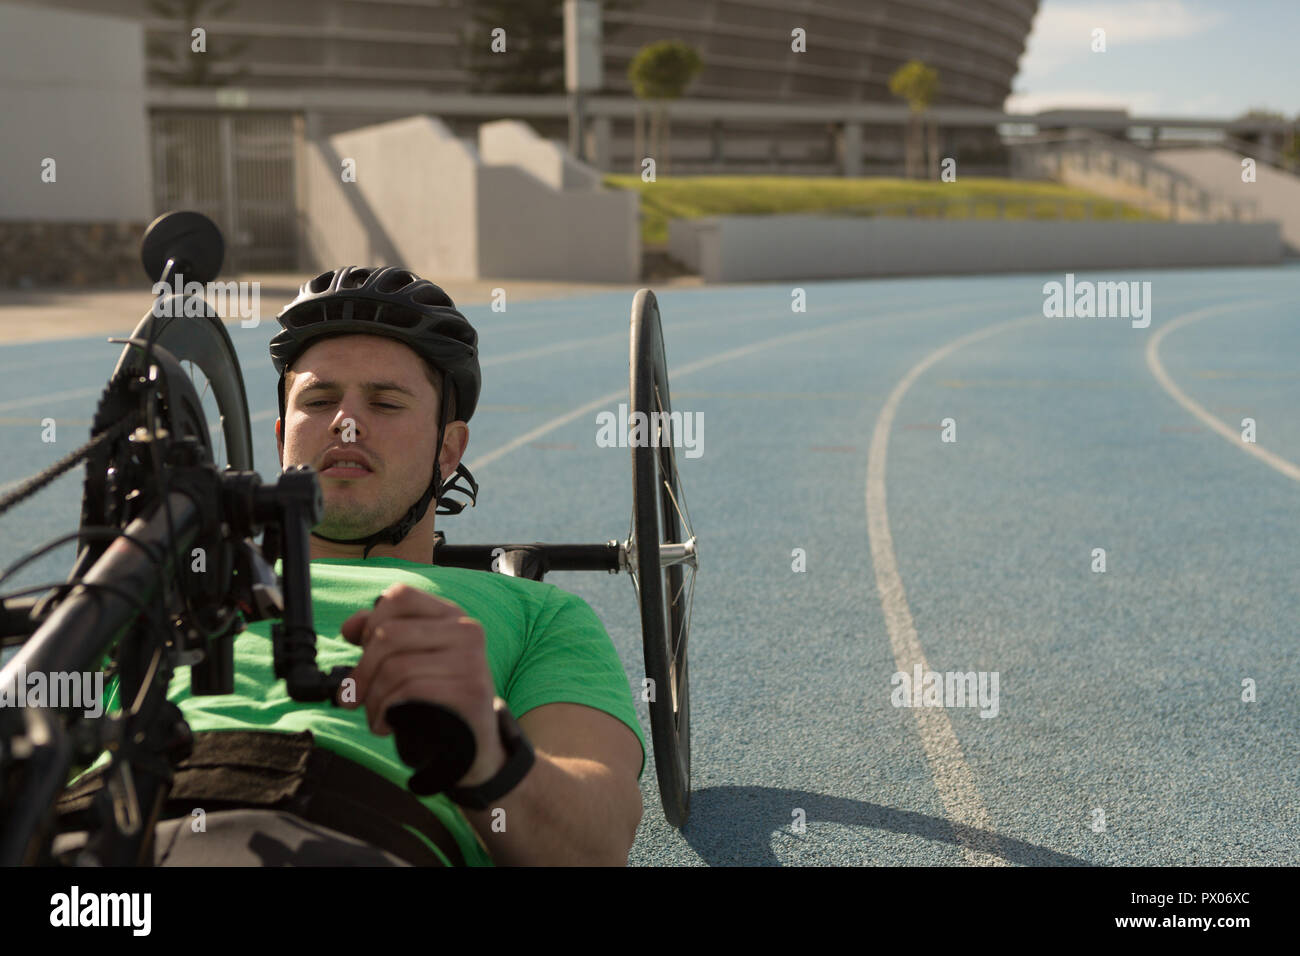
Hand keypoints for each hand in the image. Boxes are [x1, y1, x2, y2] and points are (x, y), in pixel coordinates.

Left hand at [338, 583, 506, 787]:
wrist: (473, 742)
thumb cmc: (437, 698)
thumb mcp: (412, 660)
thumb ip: (382, 637)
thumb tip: (350, 627)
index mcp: (450, 615)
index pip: (400, 596)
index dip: (371, 622)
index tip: (361, 649)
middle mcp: (466, 630)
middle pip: (388, 634)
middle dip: (361, 672)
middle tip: (352, 696)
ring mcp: (472, 660)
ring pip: (394, 668)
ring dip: (372, 701)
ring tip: (376, 716)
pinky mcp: (470, 691)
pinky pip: (409, 693)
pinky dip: (386, 713)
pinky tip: (388, 724)